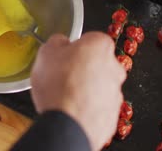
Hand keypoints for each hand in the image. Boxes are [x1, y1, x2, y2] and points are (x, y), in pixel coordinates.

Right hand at [30, 32, 125, 150]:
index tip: (63, 55)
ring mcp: (115, 93)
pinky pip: (97, 106)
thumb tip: (59, 43)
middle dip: (81, 68)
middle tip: (61, 75)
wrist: (67, 122)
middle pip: (96, 63)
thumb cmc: (58, 85)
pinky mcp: (112, 115)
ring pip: (97, 86)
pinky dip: (86, 107)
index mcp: (100, 45)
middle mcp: (114, 67)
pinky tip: (70, 109)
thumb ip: (56, 43)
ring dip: (84, 88)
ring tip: (63, 95)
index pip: (89, 39)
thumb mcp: (46, 52)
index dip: (73, 48)